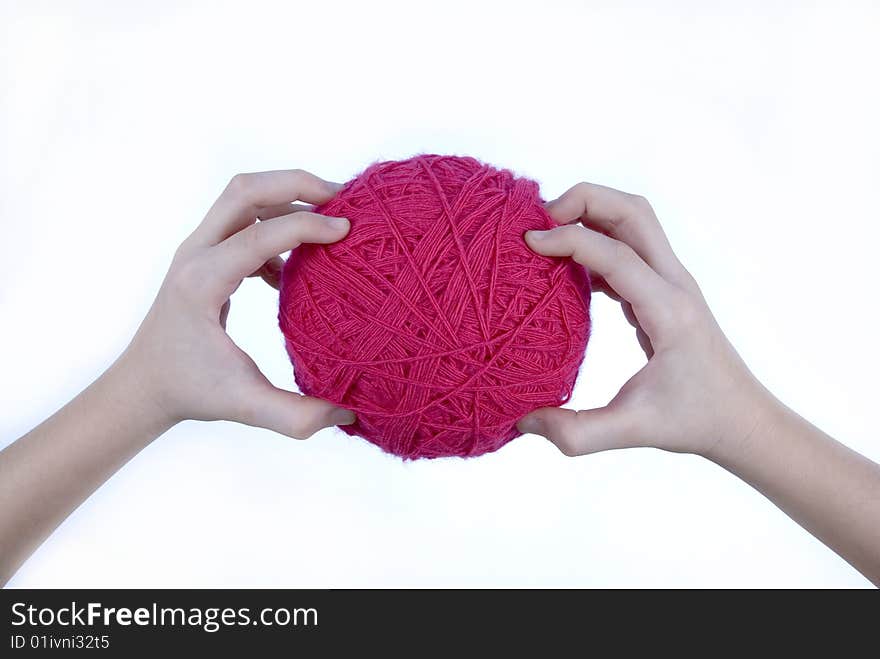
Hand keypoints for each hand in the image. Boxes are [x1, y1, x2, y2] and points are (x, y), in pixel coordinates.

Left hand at [122, 169, 355, 437]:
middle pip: (245, 190)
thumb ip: (296, 416)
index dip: (308, 225)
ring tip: (329, 220)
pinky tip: (293, 269)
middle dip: (297, 184)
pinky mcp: (204, 255)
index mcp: (203, 282)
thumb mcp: (244, 406)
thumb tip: (349, 414)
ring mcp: (197, 250)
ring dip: (287, 197)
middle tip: (342, 197)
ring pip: (243, 197)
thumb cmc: (190, 391)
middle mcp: (196, 254)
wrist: (143, 385)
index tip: (347, 230)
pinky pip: (244, 220)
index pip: (259, 233)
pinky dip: (276, 227)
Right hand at [518, 183, 772, 457]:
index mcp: (669, 310)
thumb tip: (523, 422)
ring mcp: (671, 283)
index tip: (529, 243)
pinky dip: (595, 241)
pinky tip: (566, 268)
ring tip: (546, 235)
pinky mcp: (663, 291)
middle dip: (584, 200)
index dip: (569, 240)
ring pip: (633, 221)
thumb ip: (577, 432)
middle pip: (633, 211)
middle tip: (538, 221)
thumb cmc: (695, 421)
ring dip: (590, 213)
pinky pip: (628, 247)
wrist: (742, 420)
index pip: (617, 253)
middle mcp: (674, 284)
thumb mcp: (634, 431)